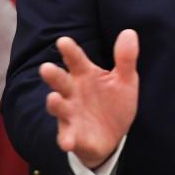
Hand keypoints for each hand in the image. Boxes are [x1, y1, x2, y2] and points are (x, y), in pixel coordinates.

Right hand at [39, 30, 138, 168]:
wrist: (113, 135)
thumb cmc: (114, 101)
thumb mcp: (125, 80)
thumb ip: (125, 58)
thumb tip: (129, 32)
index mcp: (85, 75)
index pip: (76, 60)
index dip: (70, 51)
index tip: (63, 41)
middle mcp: (73, 92)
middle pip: (61, 81)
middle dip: (53, 75)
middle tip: (46, 68)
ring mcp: (71, 113)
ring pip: (59, 107)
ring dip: (54, 104)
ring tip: (53, 98)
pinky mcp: (73, 134)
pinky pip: (66, 136)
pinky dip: (65, 139)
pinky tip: (67, 142)